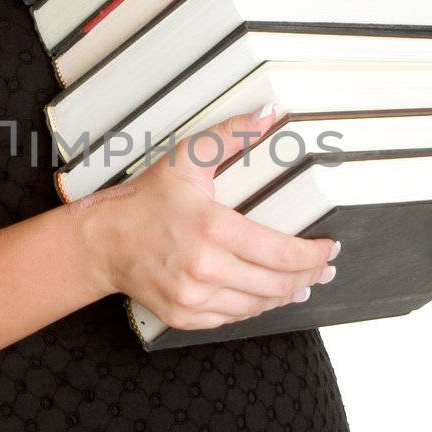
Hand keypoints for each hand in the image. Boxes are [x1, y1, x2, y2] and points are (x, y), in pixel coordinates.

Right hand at [72, 105, 338, 329]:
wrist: (103, 240)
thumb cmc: (146, 200)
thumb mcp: (188, 159)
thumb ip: (231, 135)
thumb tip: (269, 114)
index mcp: (213, 229)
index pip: (282, 253)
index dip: (314, 254)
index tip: (329, 248)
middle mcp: (205, 269)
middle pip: (278, 284)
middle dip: (309, 276)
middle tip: (324, 267)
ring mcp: (194, 297)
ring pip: (259, 305)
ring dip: (286, 295)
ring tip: (302, 283)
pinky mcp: (185, 315)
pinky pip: (234, 318)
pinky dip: (254, 307)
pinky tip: (265, 295)